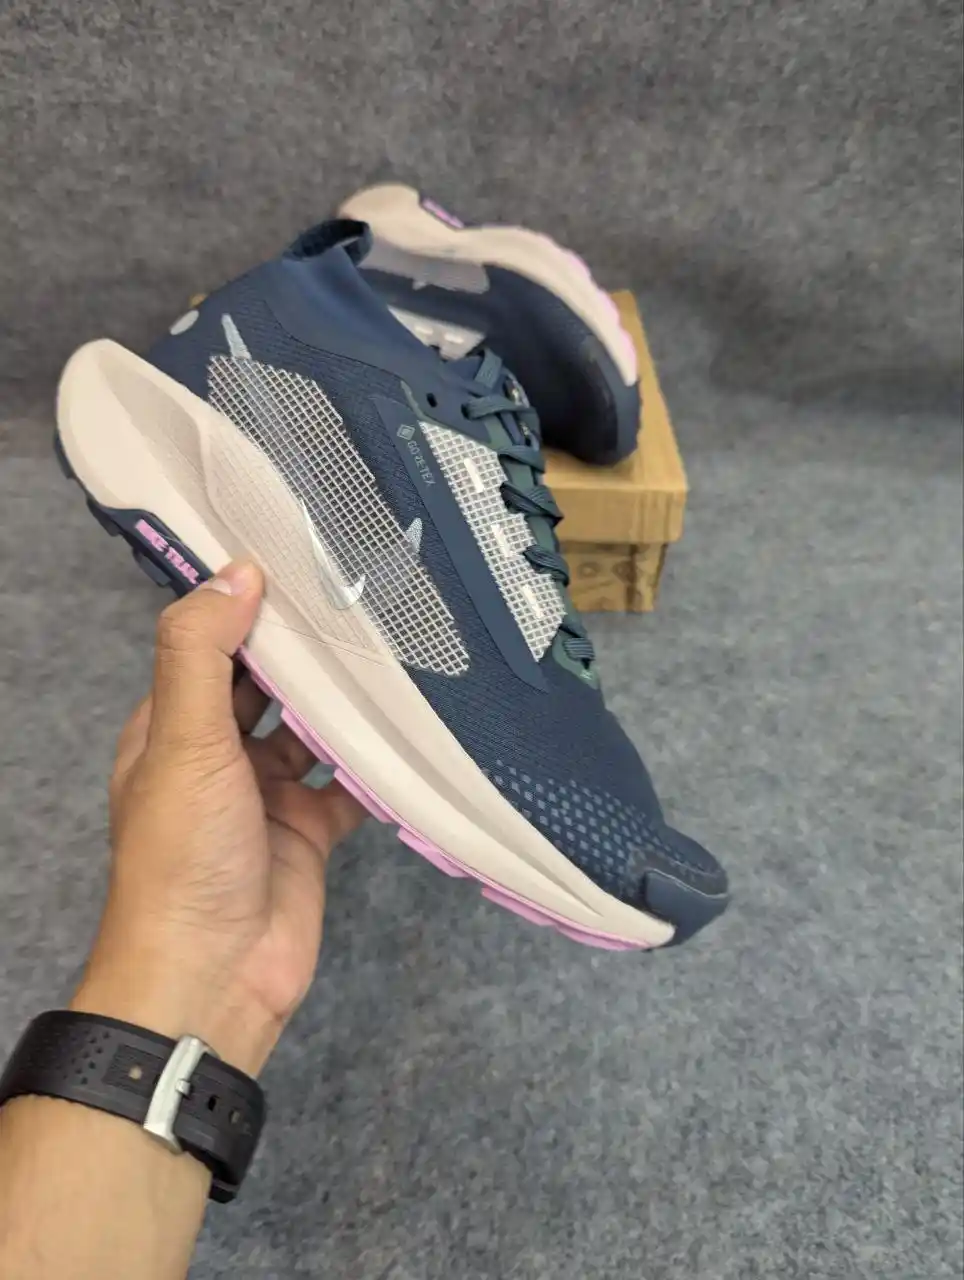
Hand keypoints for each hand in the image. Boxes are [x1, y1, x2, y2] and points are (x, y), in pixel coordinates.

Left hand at [71, 560, 365, 1075]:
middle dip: (306, 652)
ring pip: (312, 731)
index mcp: (173, 728)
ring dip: (343, 703)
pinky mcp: (310, 831)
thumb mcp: (184, 741)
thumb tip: (234, 573)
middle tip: (363, 598)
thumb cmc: (183, 857)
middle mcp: (217, 756)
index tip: (297, 561)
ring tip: (393, 650)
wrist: (213, 976)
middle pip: (266, 687)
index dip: (246, 608)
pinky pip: (349, 785)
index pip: (210, 650)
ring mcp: (266, 795)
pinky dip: (375, 763)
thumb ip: (203, 655)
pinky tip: (409, 729)